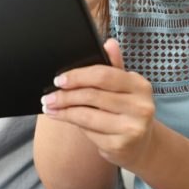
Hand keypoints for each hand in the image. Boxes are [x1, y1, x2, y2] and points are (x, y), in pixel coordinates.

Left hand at [41, 39, 155, 168]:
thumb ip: (114, 66)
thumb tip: (109, 43)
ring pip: (87, 115)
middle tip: (48, 97)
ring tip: (50, 107)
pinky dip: (74, 124)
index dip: (78, 76)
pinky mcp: (121, 145)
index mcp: (140, 85)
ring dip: (64, 111)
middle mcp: (140, 106)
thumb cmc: (127, 110)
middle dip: (65, 96)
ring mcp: (132, 127)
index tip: (59, 80)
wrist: (141, 144)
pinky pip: (89, 132)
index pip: (103, 75)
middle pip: (92, 96)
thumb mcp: (123, 87)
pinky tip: (64, 119)